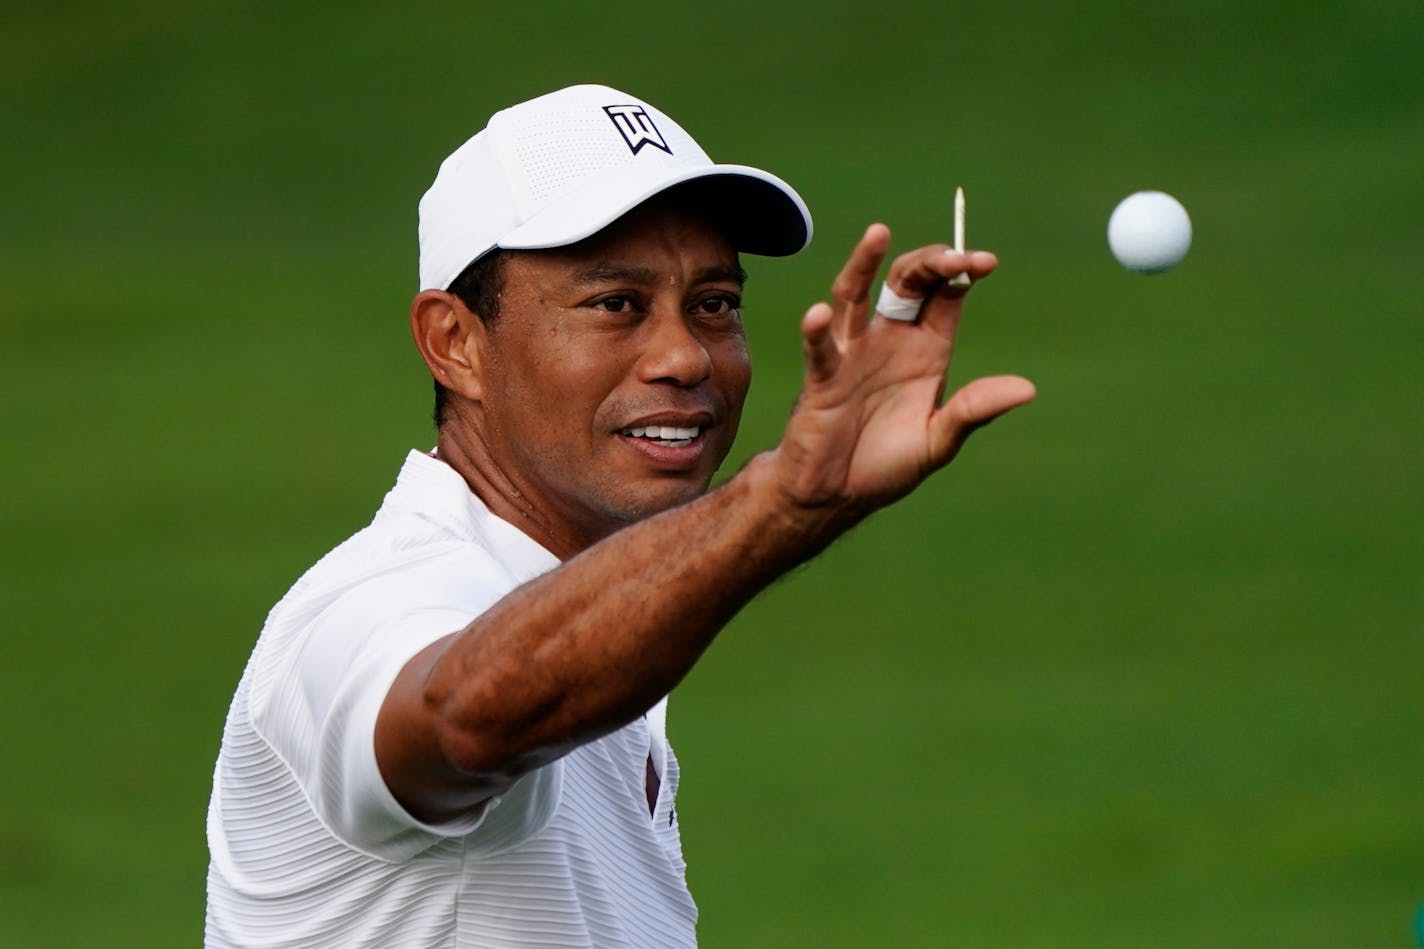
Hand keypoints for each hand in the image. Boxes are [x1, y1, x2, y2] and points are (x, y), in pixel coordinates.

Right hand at [771, 224, 1034, 521]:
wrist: (837, 495)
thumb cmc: (887, 464)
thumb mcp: (940, 439)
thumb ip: (976, 410)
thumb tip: (1028, 389)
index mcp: (926, 349)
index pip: (947, 294)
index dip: (963, 271)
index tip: (984, 262)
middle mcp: (889, 340)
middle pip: (907, 283)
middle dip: (930, 263)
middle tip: (953, 258)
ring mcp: (852, 354)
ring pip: (855, 296)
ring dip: (864, 264)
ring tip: (879, 234)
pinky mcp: (821, 378)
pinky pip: (820, 349)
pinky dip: (817, 330)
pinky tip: (819, 315)